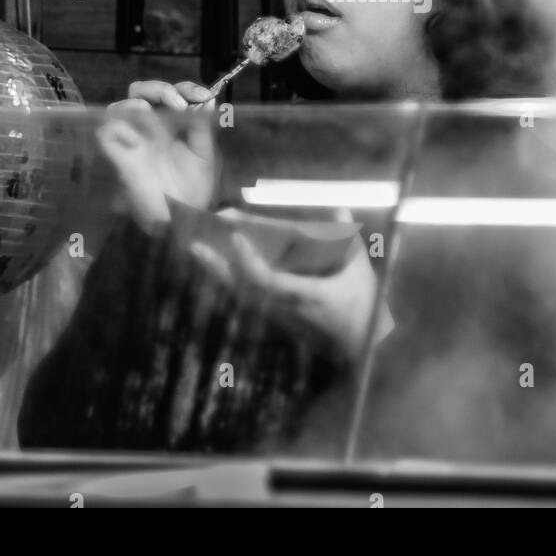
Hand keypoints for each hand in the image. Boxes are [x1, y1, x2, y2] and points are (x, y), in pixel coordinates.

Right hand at [97, 80, 217, 231]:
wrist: (180, 220)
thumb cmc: (193, 188)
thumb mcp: (204, 155)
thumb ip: (203, 127)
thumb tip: (208, 100)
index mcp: (171, 124)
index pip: (172, 92)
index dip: (186, 88)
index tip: (204, 96)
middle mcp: (149, 128)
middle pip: (140, 90)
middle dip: (160, 89)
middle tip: (180, 105)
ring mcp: (132, 141)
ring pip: (119, 106)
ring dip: (139, 103)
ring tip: (162, 119)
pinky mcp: (119, 157)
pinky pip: (107, 133)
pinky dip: (119, 128)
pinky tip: (138, 138)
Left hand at [191, 220, 394, 364]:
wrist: (360, 346)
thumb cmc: (362, 305)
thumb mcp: (360, 269)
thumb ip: (349, 238)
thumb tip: (339, 208)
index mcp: (304, 294)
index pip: (268, 280)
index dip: (249, 261)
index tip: (236, 237)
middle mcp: (283, 306)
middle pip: (241, 288)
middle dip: (216, 265)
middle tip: (194, 243)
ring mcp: (276, 313)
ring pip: (238, 293)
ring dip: (216, 270)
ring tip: (196, 248)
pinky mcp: (274, 316)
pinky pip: (244, 296)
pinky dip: (228, 278)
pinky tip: (215, 265)